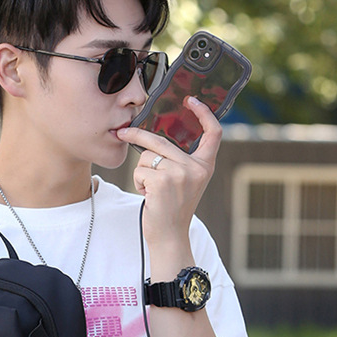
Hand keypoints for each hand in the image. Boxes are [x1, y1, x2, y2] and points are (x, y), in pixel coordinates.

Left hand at [117, 96, 221, 246]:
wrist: (170, 236)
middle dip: (138, 136)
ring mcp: (180, 174)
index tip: (193, 100)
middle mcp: (196, 168)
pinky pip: (140, 170)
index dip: (204, 114)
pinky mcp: (163, 182)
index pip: (213, 133)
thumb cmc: (173, 209)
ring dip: (142, 171)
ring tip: (151, 189)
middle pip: (161, 140)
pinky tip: (148, 195)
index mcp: (205, 166)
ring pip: (147, 156)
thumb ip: (181, 161)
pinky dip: (138, 182)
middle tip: (123, 132)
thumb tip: (155, 137)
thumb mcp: (186, 182)